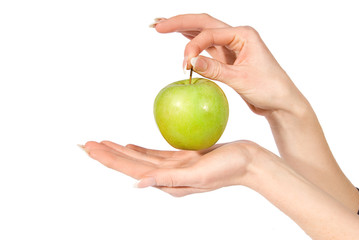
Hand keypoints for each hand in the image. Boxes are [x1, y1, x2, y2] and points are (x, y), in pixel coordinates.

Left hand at [82, 140, 257, 196]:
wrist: (248, 161)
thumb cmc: (228, 168)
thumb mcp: (199, 175)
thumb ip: (168, 180)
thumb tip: (137, 185)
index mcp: (167, 182)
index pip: (130, 170)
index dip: (109, 159)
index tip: (89, 148)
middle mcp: (166, 177)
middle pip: (130, 164)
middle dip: (106, 154)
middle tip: (85, 145)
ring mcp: (173, 168)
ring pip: (138, 158)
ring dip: (119, 151)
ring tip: (101, 143)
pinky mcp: (181, 158)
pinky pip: (153, 154)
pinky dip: (138, 149)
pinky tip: (129, 145)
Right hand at [152, 14, 306, 115]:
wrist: (280, 102)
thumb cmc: (268, 88)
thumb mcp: (241, 79)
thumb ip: (215, 70)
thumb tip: (191, 62)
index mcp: (243, 34)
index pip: (210, 33)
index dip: (194, 46)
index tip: (185, 65)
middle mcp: (236, 36)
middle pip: (204, 23)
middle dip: (180, 22)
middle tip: (157, 25)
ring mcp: (231, 46)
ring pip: (203, 32)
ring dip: (183, 29)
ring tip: (162, 26)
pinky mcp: (227, 58)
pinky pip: (206, 46)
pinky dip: (192, 42)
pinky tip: (180, 38)